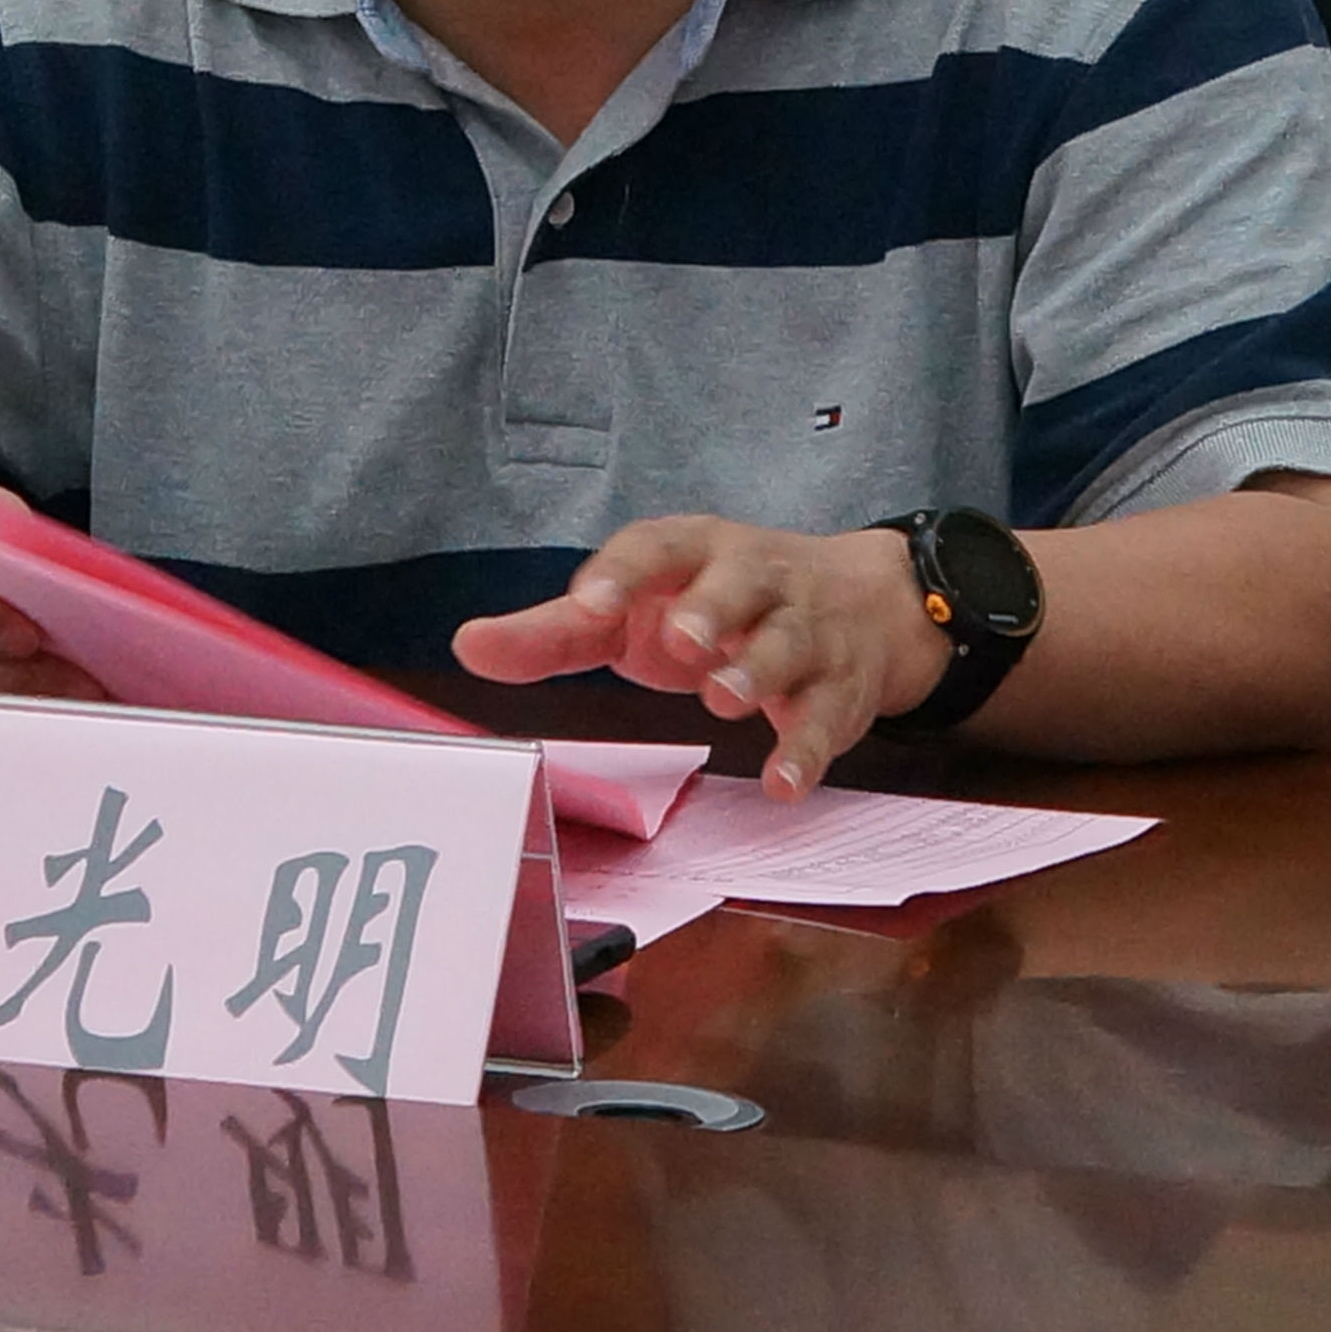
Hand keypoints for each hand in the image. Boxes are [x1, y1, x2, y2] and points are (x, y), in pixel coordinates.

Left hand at [450, 515, 950, 797]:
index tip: (586, 605)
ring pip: (789, 643)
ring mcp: (806, 631)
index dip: (623, 573)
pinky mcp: (840, 689)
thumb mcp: (643, 606)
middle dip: (712, 610)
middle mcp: (757, 581)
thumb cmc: (720, 606)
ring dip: (758, 672)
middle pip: (739, 582)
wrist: (862, 603)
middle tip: (682, 643)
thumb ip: (559, 632)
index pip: (658, 548)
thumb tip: (468, 646)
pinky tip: (781, 783)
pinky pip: (828, 717)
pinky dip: (807, 749)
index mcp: (697, 552)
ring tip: (722, 702)